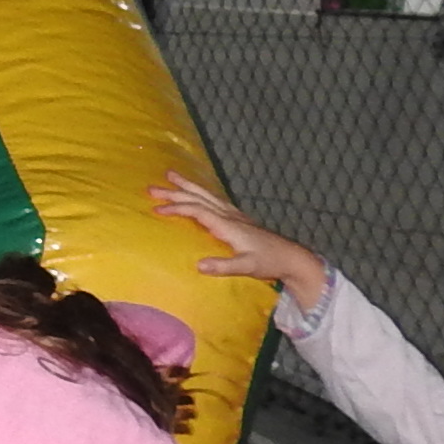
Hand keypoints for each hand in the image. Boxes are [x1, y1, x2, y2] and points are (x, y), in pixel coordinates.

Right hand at [150, 171, 327, 313]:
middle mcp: (229, 215)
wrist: (291, 257)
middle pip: (198, 198)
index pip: (197, 211)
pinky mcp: (238, 218)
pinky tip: (197, 192)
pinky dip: (200, 192)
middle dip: (175, 192)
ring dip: (187, 186)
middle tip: (152, 188)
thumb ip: (223, 266)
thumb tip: (198, 265)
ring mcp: (234, 215)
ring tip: (171, 176)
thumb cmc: (269, 262)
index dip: (177, 208)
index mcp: (228, 224)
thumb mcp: (246, 267)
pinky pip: (214, 199)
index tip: (156, 210)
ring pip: (206, 195)